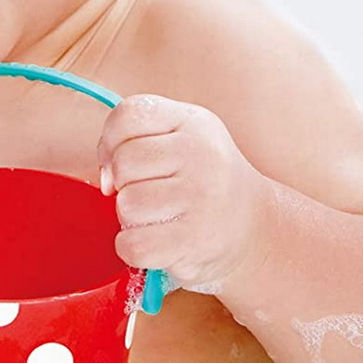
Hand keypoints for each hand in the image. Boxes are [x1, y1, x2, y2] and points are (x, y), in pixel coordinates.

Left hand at [95, 95, 270, 295]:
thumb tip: (106, 178)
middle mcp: (202, 154)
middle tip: (150, 194)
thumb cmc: (203, 182)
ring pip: (127, 205)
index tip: (122, 162)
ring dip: (131, 219)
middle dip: (124, 184)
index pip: (129, 114)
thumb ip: (136, 139)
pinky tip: (158, 241)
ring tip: (160, 217)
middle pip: (124, 163)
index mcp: (193, 121)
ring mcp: (201, 196)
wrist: (255, 228)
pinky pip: (132, 244)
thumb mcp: (181, 140)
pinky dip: (134, 248)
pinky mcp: (194, 239)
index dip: (111, 141)